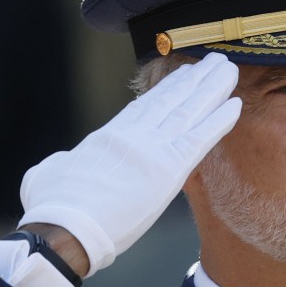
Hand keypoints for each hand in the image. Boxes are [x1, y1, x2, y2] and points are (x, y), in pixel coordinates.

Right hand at [18, 53, 241, 275]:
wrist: (65, 224)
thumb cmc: (52, 205)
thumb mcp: (50, 173)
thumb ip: (62, 164)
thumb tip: (60, 165)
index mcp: (108, 138)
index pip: (144, 109)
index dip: (167, 90)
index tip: (183, 75)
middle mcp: (133, 137)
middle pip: (170, 101)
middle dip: (194, 80)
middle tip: (214, 62)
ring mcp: (152, 149)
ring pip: (188, 112)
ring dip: (211, 89)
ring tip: (227, 70)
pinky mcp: (169, 168)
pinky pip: (200, 139)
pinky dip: (219, 121)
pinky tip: (235, 105)